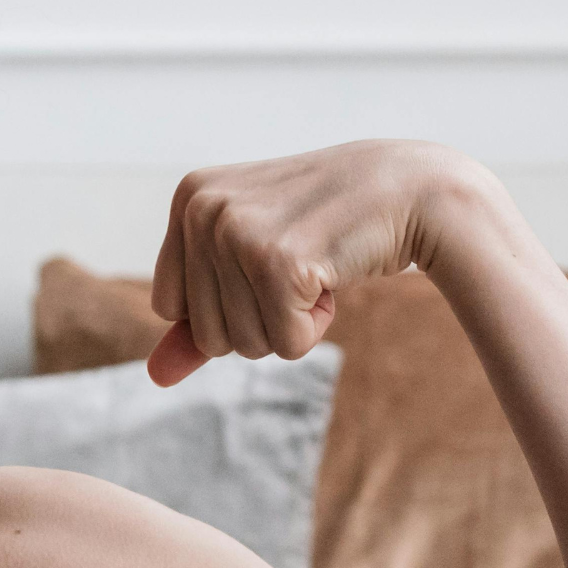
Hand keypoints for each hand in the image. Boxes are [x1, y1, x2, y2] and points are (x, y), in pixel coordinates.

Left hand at [145, 139, 488, 385]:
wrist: (412, 190)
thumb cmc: (328, 225)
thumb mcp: (252, 258)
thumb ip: (199, 316)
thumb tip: (156, 377)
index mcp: (188, 198)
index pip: (170, 308)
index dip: (226, 305)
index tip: (267, 261)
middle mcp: (202, 209)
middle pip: (206, 334)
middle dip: (260, 318)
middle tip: (299, 263)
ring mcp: (236, 233)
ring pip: (242, 345)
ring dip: (289, 322)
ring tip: (316, 265)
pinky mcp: (276, 262)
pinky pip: (285, 345)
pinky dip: (315, 325)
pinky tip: (334, 275)